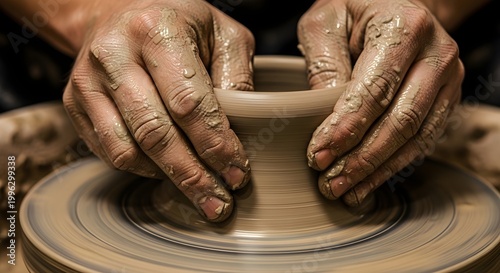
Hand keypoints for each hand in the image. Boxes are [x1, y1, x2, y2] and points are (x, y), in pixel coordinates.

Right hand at [63, 0, 254, 221]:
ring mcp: (88, 80)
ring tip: (198, 192)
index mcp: (157, 30)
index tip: (237, 173)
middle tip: (219, 203)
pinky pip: (108, 151)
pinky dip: (141, 169)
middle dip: (192, 176)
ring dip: (167, 179)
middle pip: (155, 133)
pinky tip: (167, 170)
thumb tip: (241, 131)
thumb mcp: (222, 34)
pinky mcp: (73, 102)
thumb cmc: (178, 22)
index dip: (214, 144)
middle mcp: (114, 54)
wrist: (117, 12)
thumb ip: (237, 77)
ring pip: (126, 150)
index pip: (188, 102)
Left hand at [298, 0, 463, 204]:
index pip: (375, 90)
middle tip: (329, 183)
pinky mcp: (446, 100)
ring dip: (377, 170)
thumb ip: (323, 62)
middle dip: (362, 158)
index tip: (318, 155)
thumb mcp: (326, 20)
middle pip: (401, 120)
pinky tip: (368, 182)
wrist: (396, 5)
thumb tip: (321, 115)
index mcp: (406, 28)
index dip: (347, 128)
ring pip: (416, 137)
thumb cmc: (355, 10)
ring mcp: (448, 80)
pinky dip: (394, 166)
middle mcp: (437, 55)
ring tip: (345, 191)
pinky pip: (424, 140)